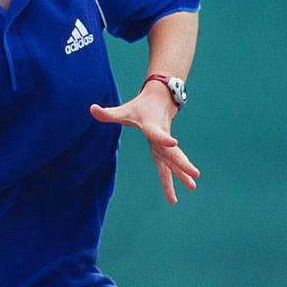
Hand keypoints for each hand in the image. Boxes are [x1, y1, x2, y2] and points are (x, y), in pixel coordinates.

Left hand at [89, 83, 200, 203]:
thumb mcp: (124, 109)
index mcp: (151, 126)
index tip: (173, 142)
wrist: (160, 98)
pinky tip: (184, 188)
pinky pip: (171, 164)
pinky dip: (177, 175)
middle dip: (181, 163)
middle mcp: (161, 136)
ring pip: (174, 160)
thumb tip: (92, 109)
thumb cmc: (139, 106)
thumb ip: (109, 113)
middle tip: (194, 174)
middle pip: (172, 151)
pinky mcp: (166, 149)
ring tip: (192, 187)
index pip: (156, 133)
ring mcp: (165, 144)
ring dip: (182, 173)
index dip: (163, 138)